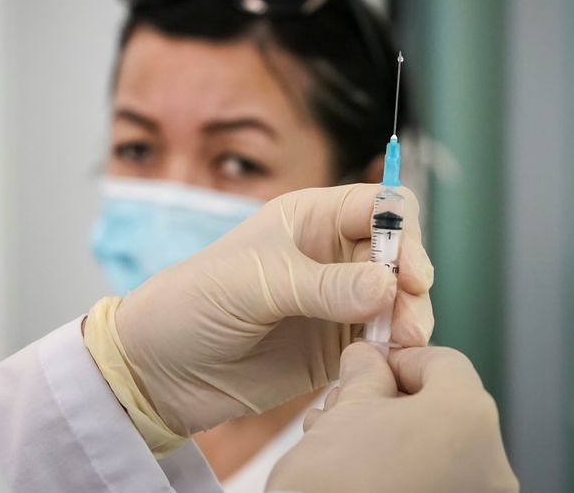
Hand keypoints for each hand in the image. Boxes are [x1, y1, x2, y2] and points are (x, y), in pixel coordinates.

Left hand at [115, 183, 433, 435]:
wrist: (161, 368)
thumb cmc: (194, 304)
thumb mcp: (254, 285)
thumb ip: (323, 285)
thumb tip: (389, 286)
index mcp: (310, 218)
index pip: (380, 206)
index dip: (403, 231)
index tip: (407, 272)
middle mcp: (331, 254)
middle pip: (400, 253)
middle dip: (412, 281)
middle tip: (407, 319)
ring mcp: (337, 301)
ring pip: (400, 299)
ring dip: (411, 319)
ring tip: (403, 345)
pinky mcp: (337, 344)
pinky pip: (384, 340)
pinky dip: (395, 349)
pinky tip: (388, 363)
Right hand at [266, 343, 518, 492]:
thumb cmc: (333, 484)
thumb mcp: (345, 409)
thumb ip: (365, 373)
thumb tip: (367, 361)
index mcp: (467, 417)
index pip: (444, 363)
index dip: (401, 358)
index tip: (370, 364)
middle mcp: (491, 464)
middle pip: (444, 407)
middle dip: (393, 400)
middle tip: (351, 404)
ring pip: (440, 448)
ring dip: (395, 436)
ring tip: (345, 442)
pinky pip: (439, 482)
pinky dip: (406, 471)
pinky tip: (361, 473)